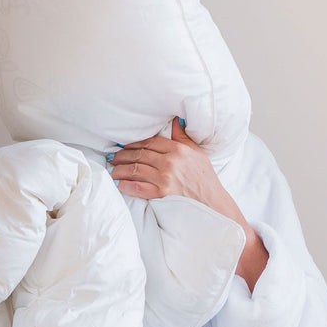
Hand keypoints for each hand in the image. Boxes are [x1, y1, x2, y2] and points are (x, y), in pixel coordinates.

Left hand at [108, 116, 268, 291]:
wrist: (214, 205)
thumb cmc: (206, 179)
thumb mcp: (197, 154)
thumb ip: (183, 137)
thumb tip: (175, 121)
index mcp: (178, 149)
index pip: (149, 142)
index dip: (134, 144)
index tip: (124, 146)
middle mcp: (170, 162)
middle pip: (140, 155)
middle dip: (123, 156)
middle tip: (113, 157)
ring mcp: (165, 178)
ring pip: (136, 170)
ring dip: (120, 169)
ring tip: (112, 170)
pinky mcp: (162, 194)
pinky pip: (139, 187)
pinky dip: (127, 185)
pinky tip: (119, 184)